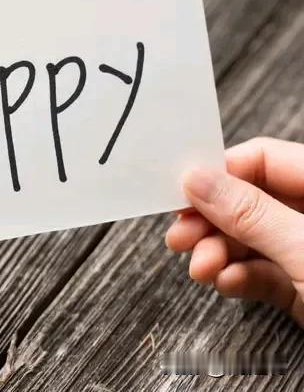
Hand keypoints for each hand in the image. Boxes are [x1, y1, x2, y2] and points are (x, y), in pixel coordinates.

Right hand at [166, 137, 303, 325]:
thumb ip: (251, 214)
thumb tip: (198, 181)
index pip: (261, 160)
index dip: (219, 174)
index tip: (181, 192)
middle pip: (248, 202)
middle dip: (210, 222)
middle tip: (181, 236)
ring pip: (249, 241)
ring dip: (218, 255)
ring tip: (202, 270)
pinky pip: (261, 274)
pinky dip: (238, 278)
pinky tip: (227, 284)